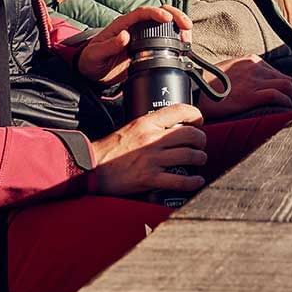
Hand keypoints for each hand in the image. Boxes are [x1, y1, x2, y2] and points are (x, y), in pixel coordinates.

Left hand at [77, 5, 191, 84]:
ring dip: (179, 27)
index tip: (167, 18)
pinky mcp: (147, 49)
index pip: (142, 13)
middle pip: (159, 14)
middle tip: (186, 26)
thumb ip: (109, 45)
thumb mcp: (96, 54)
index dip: (156, 13)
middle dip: (175, 16)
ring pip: (165, 26)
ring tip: (188, 36)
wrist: (92, 73)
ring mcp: (142, 38)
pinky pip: (165, 41)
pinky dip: (176, 41)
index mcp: (122, 25)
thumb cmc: (91, 61)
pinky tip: (183, 47)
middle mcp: (135, 28)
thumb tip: (125, 36)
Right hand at [87, 105, 208, 196]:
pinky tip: (196, 181)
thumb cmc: (110, 149)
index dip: (195, 114)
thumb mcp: (130, 127)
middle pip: (190, 134)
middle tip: (201, 144)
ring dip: (200, 158)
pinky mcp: (149, 178)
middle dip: (201, 139)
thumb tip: (170, 127)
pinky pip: (179, 180)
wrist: (90, 167)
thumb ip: (149, 126)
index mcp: (146, 123)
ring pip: (189, 155)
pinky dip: (192, 181)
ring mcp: (151, 159)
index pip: (179, 110)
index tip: (199, 121)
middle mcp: (151, 139)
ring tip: (199, 160)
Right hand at [198, 55, 291, 118]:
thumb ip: (242, 75)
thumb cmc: (209, 87)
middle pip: (285, 78)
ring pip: (286, 85)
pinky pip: (276, 95)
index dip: (285, 85)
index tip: (290, 95)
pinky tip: (290, 110)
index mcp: (249, 61)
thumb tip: (250, 86)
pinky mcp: (251, 94)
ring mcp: (253, 80)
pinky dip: (287, 102)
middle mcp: (254, 67)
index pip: (275, 72)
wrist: (197, 94)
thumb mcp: (227, 73)